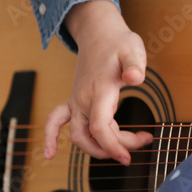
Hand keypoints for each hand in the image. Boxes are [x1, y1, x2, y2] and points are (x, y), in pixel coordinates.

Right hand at [43, 0, 153, 164]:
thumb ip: (135, 65)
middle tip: (141, 141)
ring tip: (124, 147)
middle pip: (92, 136)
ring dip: (97, 148)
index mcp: (99, 91)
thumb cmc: (118, 43)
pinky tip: (50, 154)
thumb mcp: (133, 50)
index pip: (101, 128)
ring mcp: (76, 101)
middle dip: (114, 147)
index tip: (127, 158)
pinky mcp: (74, 100)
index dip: (113, 146)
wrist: (98, 33)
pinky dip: (50, 137)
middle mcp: (83, 99)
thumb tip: (135, 78)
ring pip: (78, 135)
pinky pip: (56, 120)